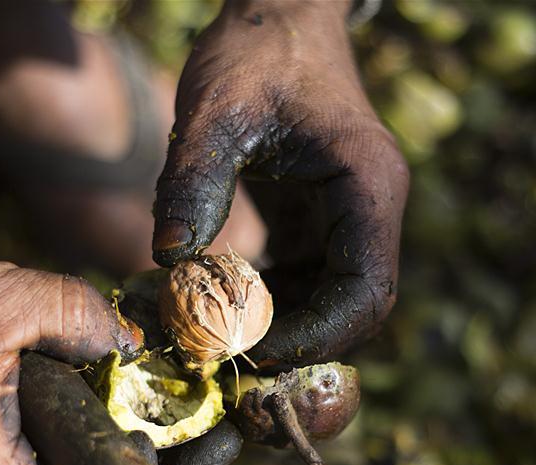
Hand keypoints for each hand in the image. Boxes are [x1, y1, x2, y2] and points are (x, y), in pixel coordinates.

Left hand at [152, 0, 408, 367]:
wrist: (279, 13)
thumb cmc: (257, 48)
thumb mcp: (217, 108)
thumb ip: (194, 181)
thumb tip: (167, 260)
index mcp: (367, 186)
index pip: (365, 291)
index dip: (315, 335)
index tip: (247, 349)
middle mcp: (369, 209)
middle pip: (355, 308)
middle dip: (297, 343)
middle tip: (227, 358)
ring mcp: (348, 217)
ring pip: (330, 301)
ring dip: (280, 328)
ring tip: (214, 334)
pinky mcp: (320, 219)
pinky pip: (306, 280)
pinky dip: (269, 301)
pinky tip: (220, 301)